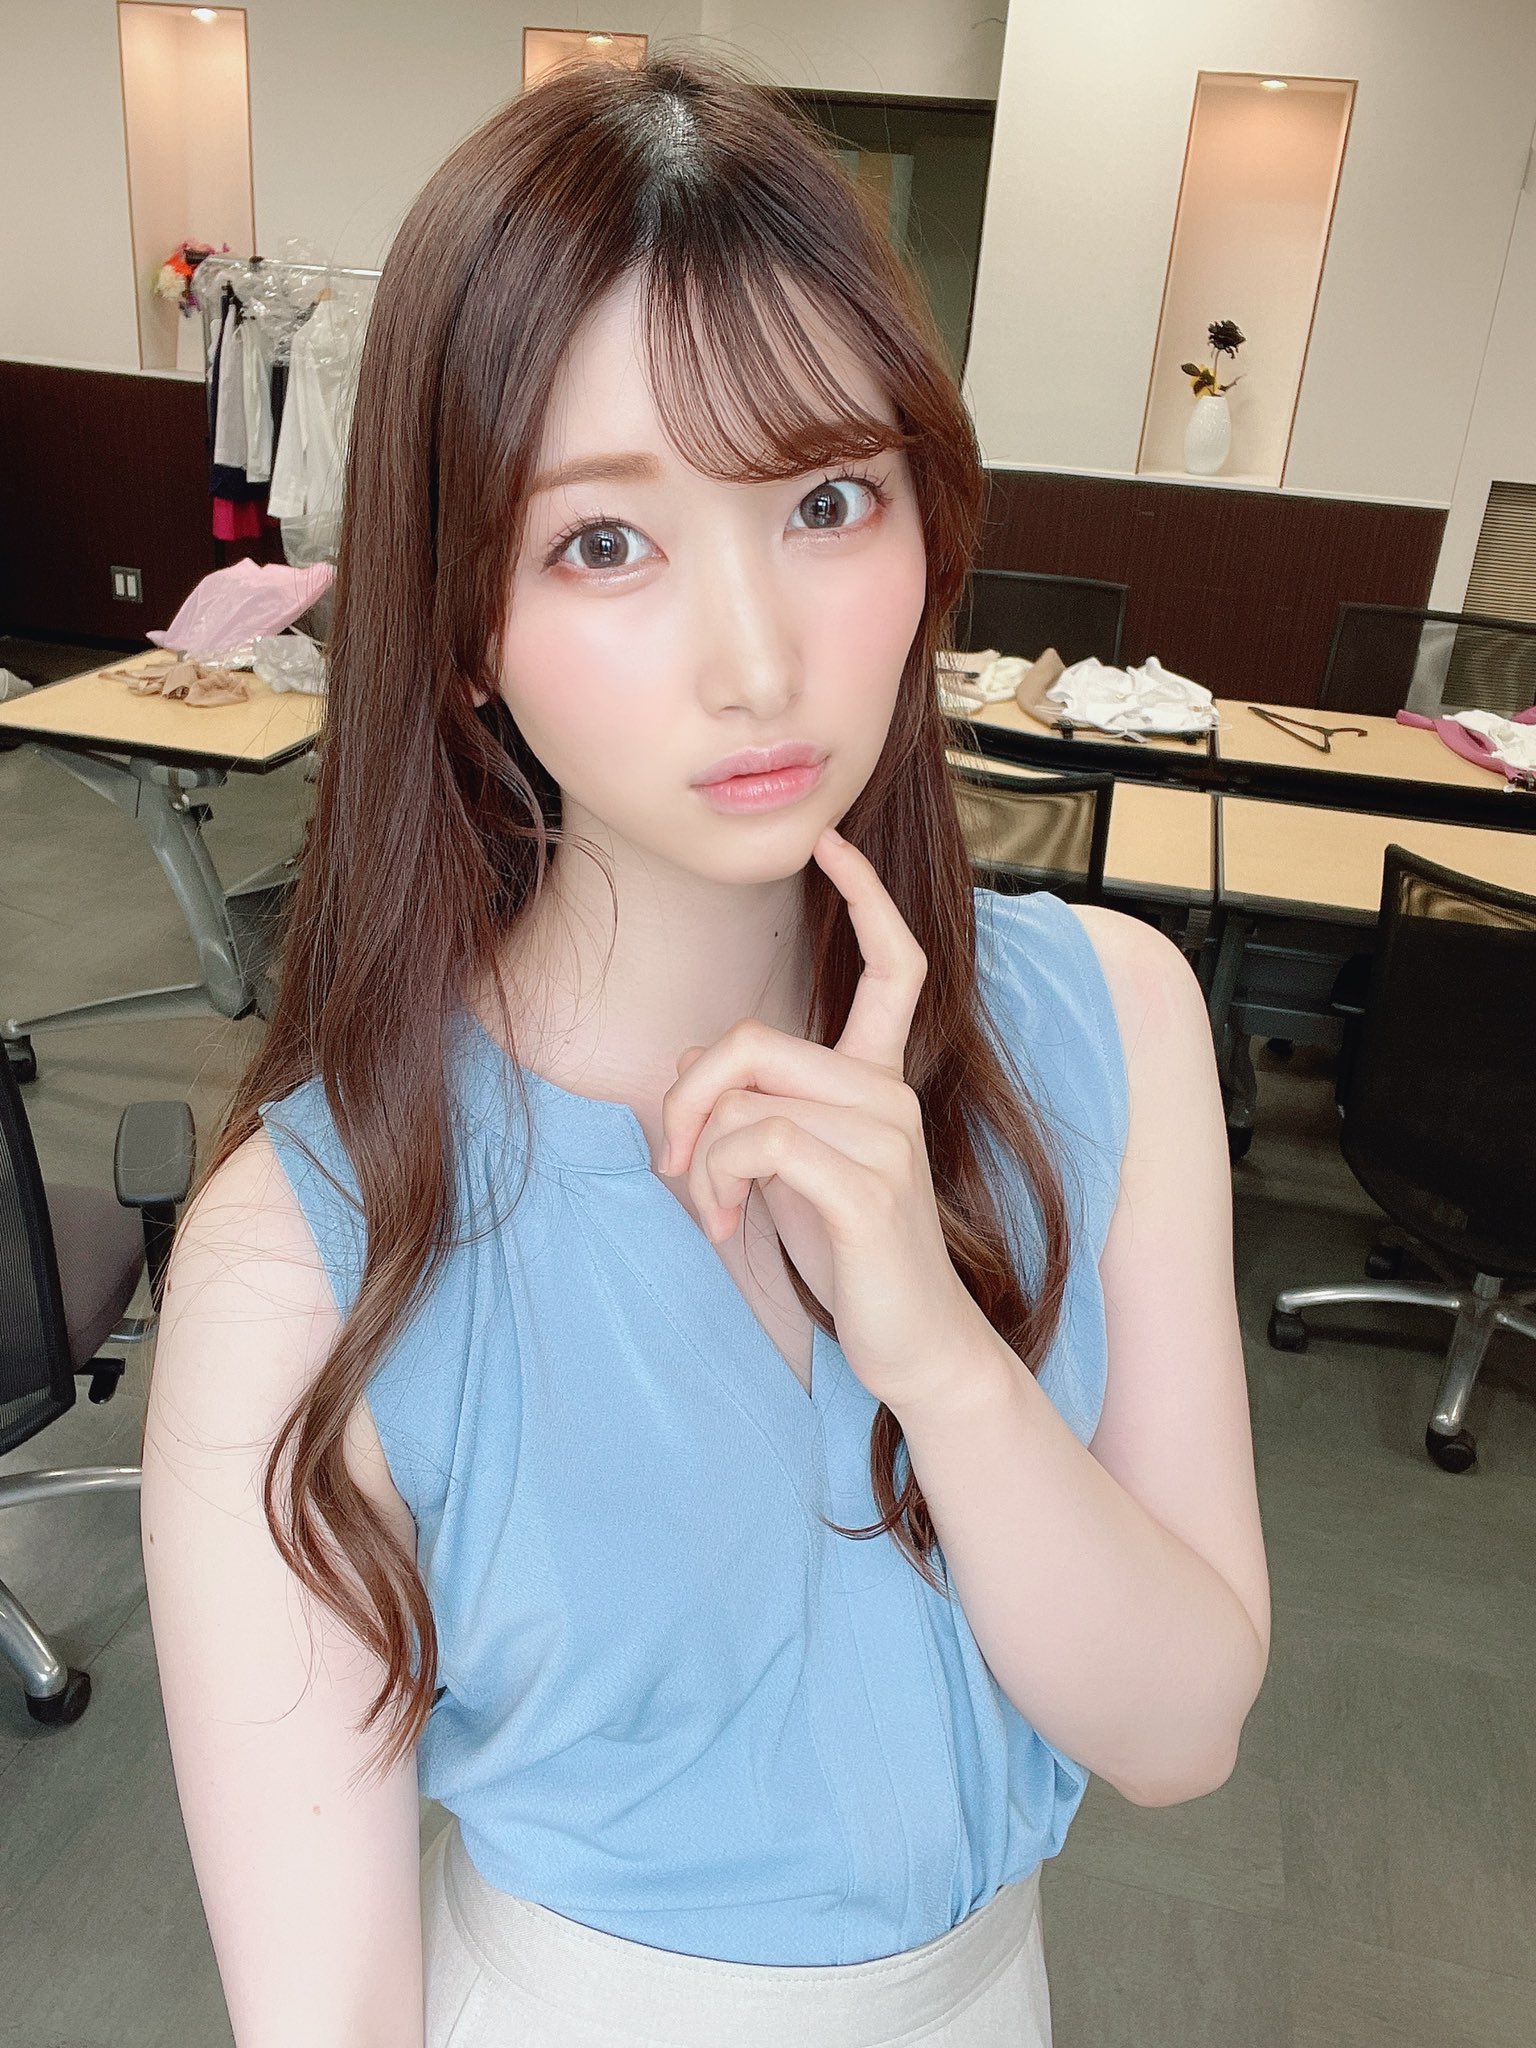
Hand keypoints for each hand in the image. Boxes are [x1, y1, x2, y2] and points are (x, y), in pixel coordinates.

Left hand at [656, 824, 986, 1415]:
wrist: (916, 1346)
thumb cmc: (852, 1256)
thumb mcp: (795, 1170)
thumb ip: (758, 1108)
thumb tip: (690, 1065)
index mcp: (881, 1081)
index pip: (891, 967)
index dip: (865, 898)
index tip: (832, 843)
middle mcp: (892, 1095)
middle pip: (753, 1040)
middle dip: (688, 1097)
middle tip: (673, 1162)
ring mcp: (887, 1139)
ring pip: (746, 1096)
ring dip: (703, 1160)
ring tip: (716, 1210)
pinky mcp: (868, 1187)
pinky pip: (759, 1141)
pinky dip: (722, 1182)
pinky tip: (732, 1224)